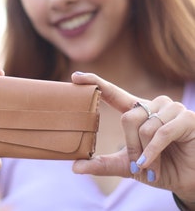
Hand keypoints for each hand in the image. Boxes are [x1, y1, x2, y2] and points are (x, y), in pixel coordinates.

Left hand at [71, 72, 194, 203]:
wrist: (187, 181)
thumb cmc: (158, 168)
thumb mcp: (127, 165)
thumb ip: (102, 164)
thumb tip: (74, 167)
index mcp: (137, 111)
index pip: (113, 92)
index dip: (95, 82)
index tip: (75, 76)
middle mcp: (153, 105)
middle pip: (127, 117)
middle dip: (132, 146)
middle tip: (140, 163)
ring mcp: (171, 109)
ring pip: (144, 125)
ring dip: (145, 151)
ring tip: (152, 164)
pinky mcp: (187, 118)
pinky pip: (161, 131)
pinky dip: (154, 152)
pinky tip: (153, 164)